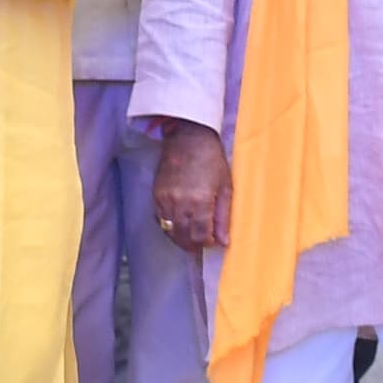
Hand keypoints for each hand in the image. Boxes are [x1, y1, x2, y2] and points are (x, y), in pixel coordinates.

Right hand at [152, 122, 232, 251]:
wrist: (189, 138)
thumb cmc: (211, 160)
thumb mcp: (225, 187)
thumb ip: (223, 216)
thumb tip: (223, 241)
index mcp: (201, 201)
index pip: (200, 235)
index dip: (206, 243)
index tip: (212, 241)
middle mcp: (180, 202)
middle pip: (184, 237)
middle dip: (193, 244)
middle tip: (201, 243)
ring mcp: (166, 199)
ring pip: (170, 231)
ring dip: (180, 238)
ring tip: (190, 238)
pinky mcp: (156, 195)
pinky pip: (160, 220)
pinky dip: (169, 227)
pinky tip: (178, 225)